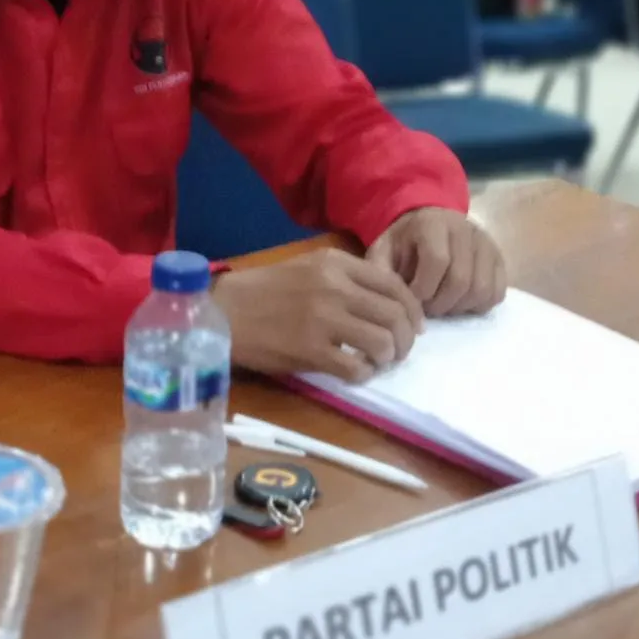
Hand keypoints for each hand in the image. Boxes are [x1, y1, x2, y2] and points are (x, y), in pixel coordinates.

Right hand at [212, 247, 423, 382]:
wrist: (224, 311)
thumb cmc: (265, 290)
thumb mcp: (308, 267)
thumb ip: (346, 278)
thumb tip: (388, 304)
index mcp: (335, 263)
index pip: (395, 285)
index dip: (413, 310)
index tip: (414, 327)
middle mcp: (334, 287)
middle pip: (395, 315)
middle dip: (405, 340)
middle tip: (398, 351)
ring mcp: (323, 319)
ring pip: (382, 342)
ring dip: (387, 358)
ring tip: (376, 362)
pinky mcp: (310, 350)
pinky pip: (356, 368)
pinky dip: (363, 374)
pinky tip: (354, 372)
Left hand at [366, 208, 505, 317]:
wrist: (429, 223)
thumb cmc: (404, 241)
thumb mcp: (384, 249)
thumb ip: (380, 270)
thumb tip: (389, 299)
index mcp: (433, 223)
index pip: (437, 260)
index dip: (423, 288)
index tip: (411, 299)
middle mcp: (465, 230)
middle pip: (461, 280)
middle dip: (440, 303)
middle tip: (426, 308)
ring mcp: (486, 244)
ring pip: (481, 289)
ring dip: (458, 307)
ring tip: (441, 305)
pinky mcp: (499, 259)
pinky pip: (496, 293)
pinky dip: (478, 306)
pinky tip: (459, 302)